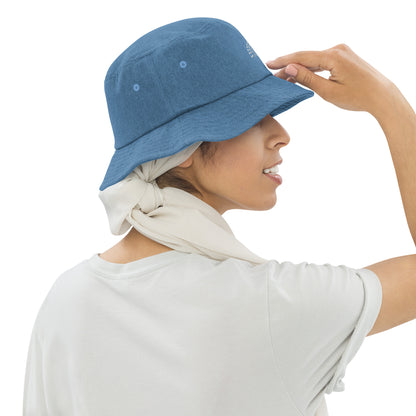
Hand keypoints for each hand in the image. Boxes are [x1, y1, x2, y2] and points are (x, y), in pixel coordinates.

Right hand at [266, 44, 397, 116]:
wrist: (381, 95)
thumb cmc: (357, 96)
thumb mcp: (328, 91)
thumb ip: (307, 78)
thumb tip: (290, 68)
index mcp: (333, 56)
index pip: (302, 56)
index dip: (284, 60)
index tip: (268, 64)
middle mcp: (337, 49)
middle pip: (306, 57)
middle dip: (289, 65)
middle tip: (272, 74)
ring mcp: (341, 52)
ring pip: (313, 59)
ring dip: (299, 68)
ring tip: (282, 77)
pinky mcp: (343, 57)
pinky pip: (321, 61)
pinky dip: (310, 68)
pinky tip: (300, 74)